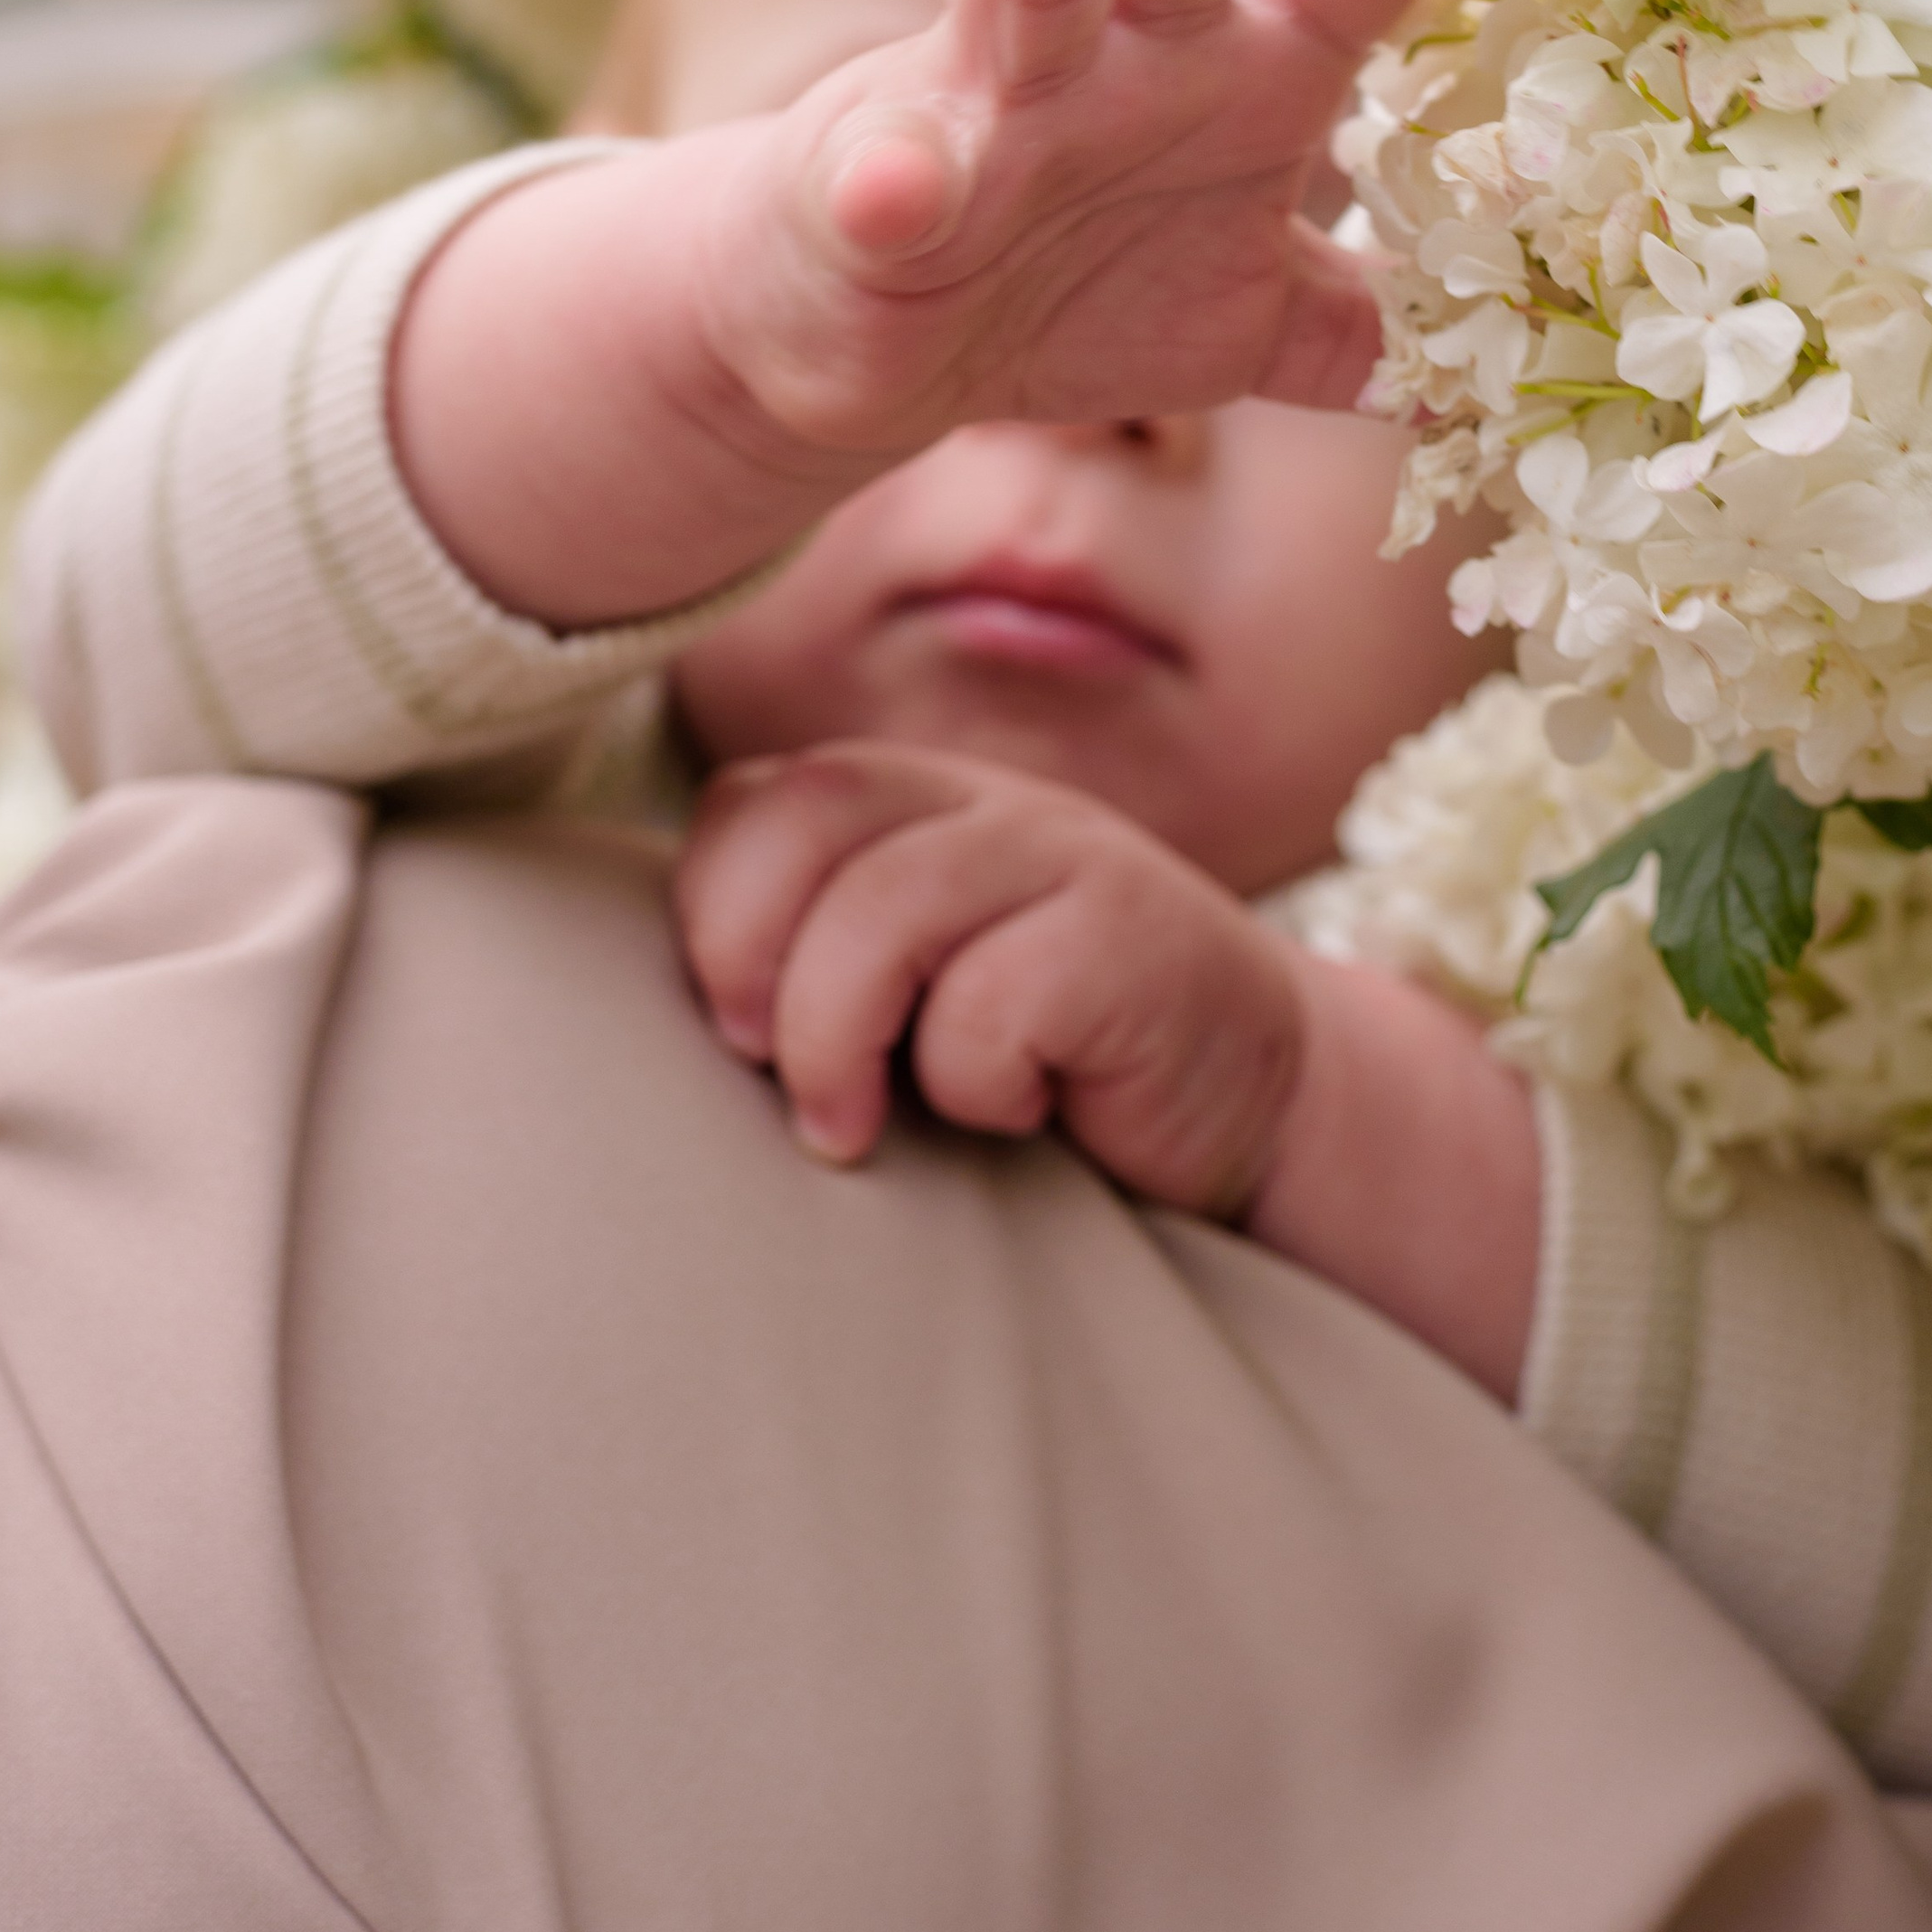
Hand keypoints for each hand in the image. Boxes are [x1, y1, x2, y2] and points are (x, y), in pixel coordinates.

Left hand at [676, 742, 1309, 1216]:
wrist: (1259, 1107)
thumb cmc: (1048, 1070)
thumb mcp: (913, 999)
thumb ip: (812, 958)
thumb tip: (673, 1012)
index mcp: (911, 805)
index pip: (754, 801)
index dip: (711, 912)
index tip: (729, 1029)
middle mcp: (982, 804)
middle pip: (806, 817)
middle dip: (750, 958)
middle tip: (763, 1069)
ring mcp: (1066, 853)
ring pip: (883, 907)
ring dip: (836, 1039)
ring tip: (853, 1130)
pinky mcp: (1135, 932)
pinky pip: (994, 1000)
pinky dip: (976, 1082)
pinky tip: (1023, 1110)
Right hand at [708, 0, 1563, 460]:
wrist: (871, 345)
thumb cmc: (1069, 289)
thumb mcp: (1250, 320)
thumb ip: (1376, 325)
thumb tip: (1523, 349)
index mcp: (1242, 72)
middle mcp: (1126, 56)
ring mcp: (998, 109)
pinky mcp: (883, 191)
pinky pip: (893, 185)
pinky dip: (891, 180)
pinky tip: (895, 185)